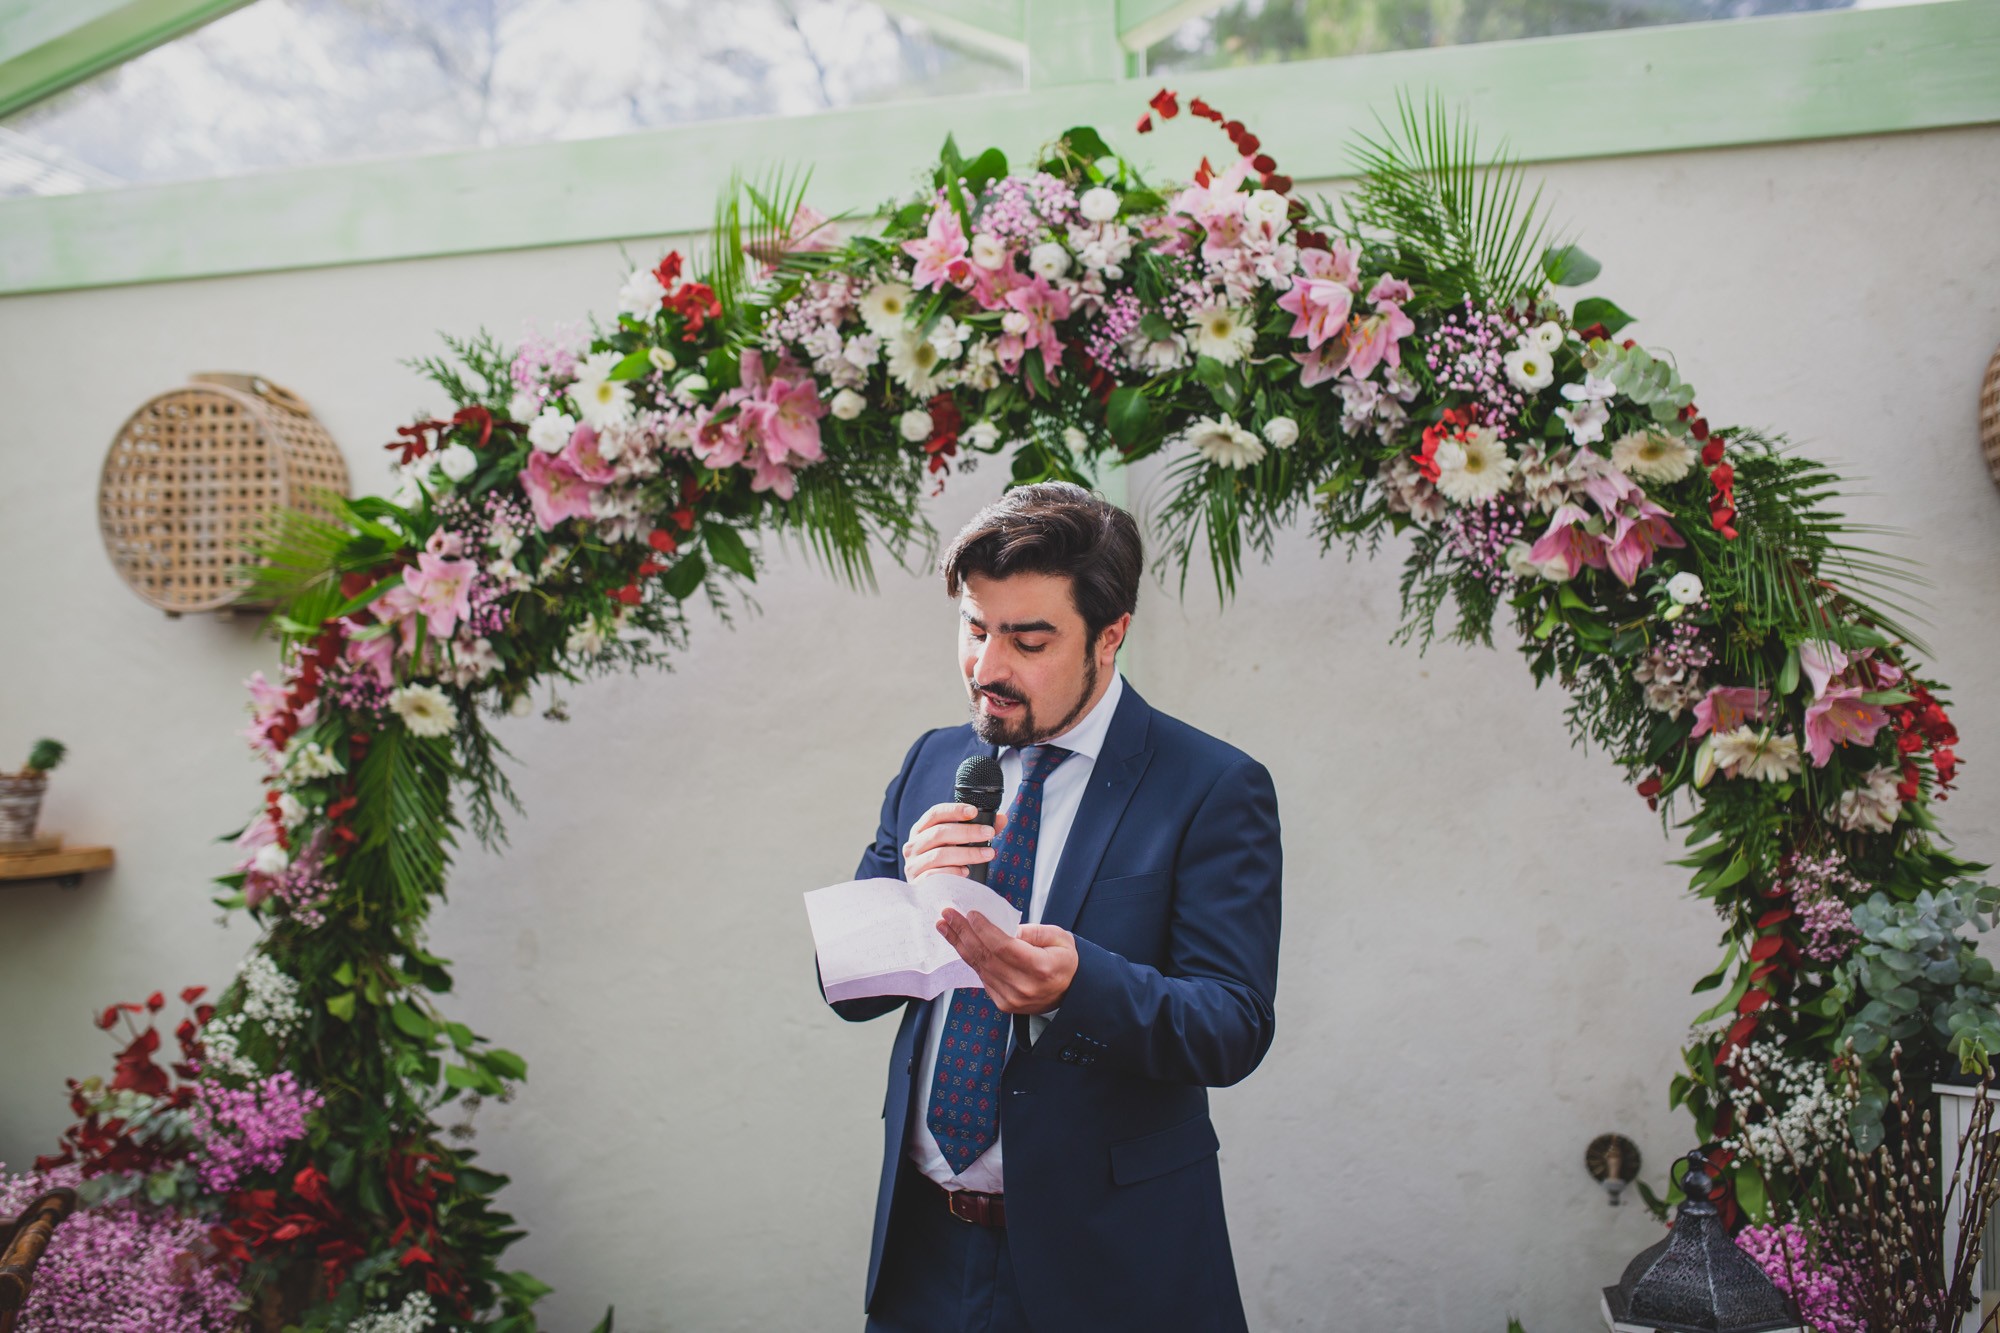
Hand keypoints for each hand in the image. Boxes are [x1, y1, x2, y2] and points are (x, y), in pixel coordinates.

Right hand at [902, 802, 1007, 880]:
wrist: (931, 894)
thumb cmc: (946, 864)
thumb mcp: (958, 845)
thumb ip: (978, 831)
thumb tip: (1001, 819)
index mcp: (921, 830)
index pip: (935, 813)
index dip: (954, 810)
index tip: (974, 812)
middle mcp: (913, 845)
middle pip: (939, 833)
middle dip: (967, 832)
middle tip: (989, 833)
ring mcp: (912, 865)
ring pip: (939, 855)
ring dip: (967, 853)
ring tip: (987, 854)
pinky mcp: (916, 883)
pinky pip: (935, 875)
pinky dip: (953, 872)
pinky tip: (966, 872)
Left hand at [937, 910, 1077, 1014]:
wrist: (1071, 992)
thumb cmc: (1064, 962)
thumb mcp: (1059, 938)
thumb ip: (1032, 931)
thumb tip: (1004, 927)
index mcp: (1041, 968)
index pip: (1003, 947)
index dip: (984, 929)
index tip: (970, 914)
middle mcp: (1024, 987)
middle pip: (985, 956)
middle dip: (963, 932)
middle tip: (948, 915)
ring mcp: (1011, 998)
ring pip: (979, 967)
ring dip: (959, 945)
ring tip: (945, 927)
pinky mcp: (1003, 1003)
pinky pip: (981, 977)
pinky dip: (970, 958)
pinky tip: (960, 943)